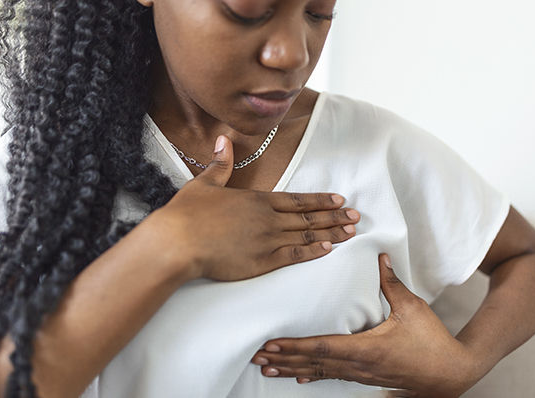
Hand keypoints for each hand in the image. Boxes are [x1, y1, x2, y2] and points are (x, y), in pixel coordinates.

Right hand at [151, 135, 360, 281]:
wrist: (178, 242)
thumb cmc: (187, 214)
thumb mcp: (204, 183)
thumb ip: (220, 164)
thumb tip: (224, 139)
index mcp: (257, 199)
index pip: (297, 199)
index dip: (319, 200)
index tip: (338, 199)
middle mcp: (268, 218)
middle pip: (308, 217)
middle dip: (334, 216)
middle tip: (356, 216)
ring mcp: (267, 240)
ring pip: (307, 235)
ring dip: (331, 233)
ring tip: (350, 232)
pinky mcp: (262, 261)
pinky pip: (294, 255)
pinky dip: (313, 252)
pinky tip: (329, 249)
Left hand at [249, 254, 483, 396]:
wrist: (449, 373)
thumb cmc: (432, 341)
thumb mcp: (412, 308)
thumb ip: (392, 283)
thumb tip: (380, 256)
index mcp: (367, 348)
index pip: (323, 348)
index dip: (295, 347)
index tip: (272, 345)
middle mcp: (359, 365)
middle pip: (314, 363)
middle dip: (284, 359)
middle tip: (258, 355)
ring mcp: (361, 374)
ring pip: (320, 372)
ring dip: (292, 368)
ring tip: (268, 367)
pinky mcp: (366, 377)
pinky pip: (332, 376)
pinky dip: (312, 374)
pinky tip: (299, 376)